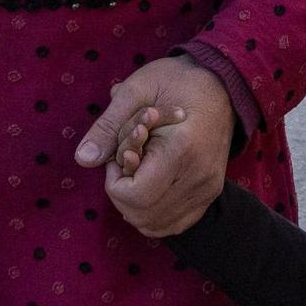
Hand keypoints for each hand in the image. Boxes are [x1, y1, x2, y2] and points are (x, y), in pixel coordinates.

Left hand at [77, 57, 234, 237]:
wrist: (222, 83)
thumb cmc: (176, 80)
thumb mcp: (136, 90)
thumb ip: (108, 126)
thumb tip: (83, 160)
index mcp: (182, 149)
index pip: (135, 196)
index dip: (114, 182)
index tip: (120, 154)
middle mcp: (199, 176)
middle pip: (142, 215)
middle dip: (121, 194)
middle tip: (126, 162)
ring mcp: (208, 188)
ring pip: (156, 224)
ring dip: (135, 206)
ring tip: (139, 172)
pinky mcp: (211, 193)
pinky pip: (174, 224)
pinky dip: (153, 214)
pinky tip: (150, 188)